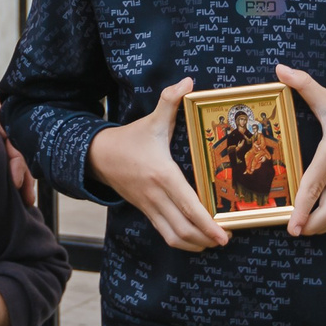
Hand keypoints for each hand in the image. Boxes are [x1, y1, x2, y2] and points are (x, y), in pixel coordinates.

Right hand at [87, 77, 227, 250]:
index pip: (188, 206)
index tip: (225, 234)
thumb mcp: (152, 120)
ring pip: (173, 237)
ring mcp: (149, 207)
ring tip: (214, 241)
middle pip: (183, 229)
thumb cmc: (131, 139)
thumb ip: (170, 101)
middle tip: (227, 238)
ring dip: (194, 244)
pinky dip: (181, 241)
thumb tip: (188, 81)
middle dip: (207, 239)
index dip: (208, 224)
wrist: (99, 155)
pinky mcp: (145, 212)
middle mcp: (156, 196)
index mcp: (162, 175)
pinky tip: (196, 239)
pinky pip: (164, 233)